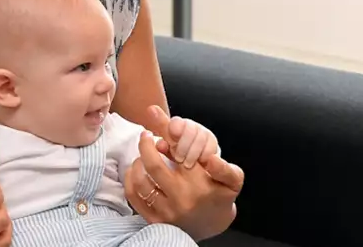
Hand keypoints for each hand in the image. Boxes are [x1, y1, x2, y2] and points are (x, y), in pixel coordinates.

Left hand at [125, 106, 243, 239]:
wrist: (212, 227)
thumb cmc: (220, 197)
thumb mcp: (232, 181)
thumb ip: (225, 167)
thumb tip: (210, 158)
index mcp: (199, 185)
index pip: (178, 155)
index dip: (167, 140)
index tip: (162, 135)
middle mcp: (181, 198)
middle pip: (153, 166)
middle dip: (145, 145)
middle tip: (145, 136)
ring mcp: (166, 211)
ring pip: (140, 181)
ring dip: (137, 162)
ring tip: (142, 155)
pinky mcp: (154, 220)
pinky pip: (133, 196)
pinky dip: (130, 179)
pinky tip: (136, 170)